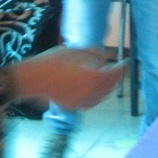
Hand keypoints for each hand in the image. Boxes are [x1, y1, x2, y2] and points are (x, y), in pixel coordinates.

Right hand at [6, 47, 124, 109]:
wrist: (32, 80)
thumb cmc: (51, 62)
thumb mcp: (73, 50)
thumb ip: (92, 53)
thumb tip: (105, 55)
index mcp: (90, 77)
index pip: (113, 74)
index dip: (121, 68)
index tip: (125, 62)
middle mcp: (88, 92)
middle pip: (110, 87)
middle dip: (116, 78)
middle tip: (119, 70)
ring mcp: (80, 102)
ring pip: (102, 97)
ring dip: (108, 88)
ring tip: (109, 78)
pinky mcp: (73, 106)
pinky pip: (91, 102)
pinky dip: (97, 96)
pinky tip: (96, 90)